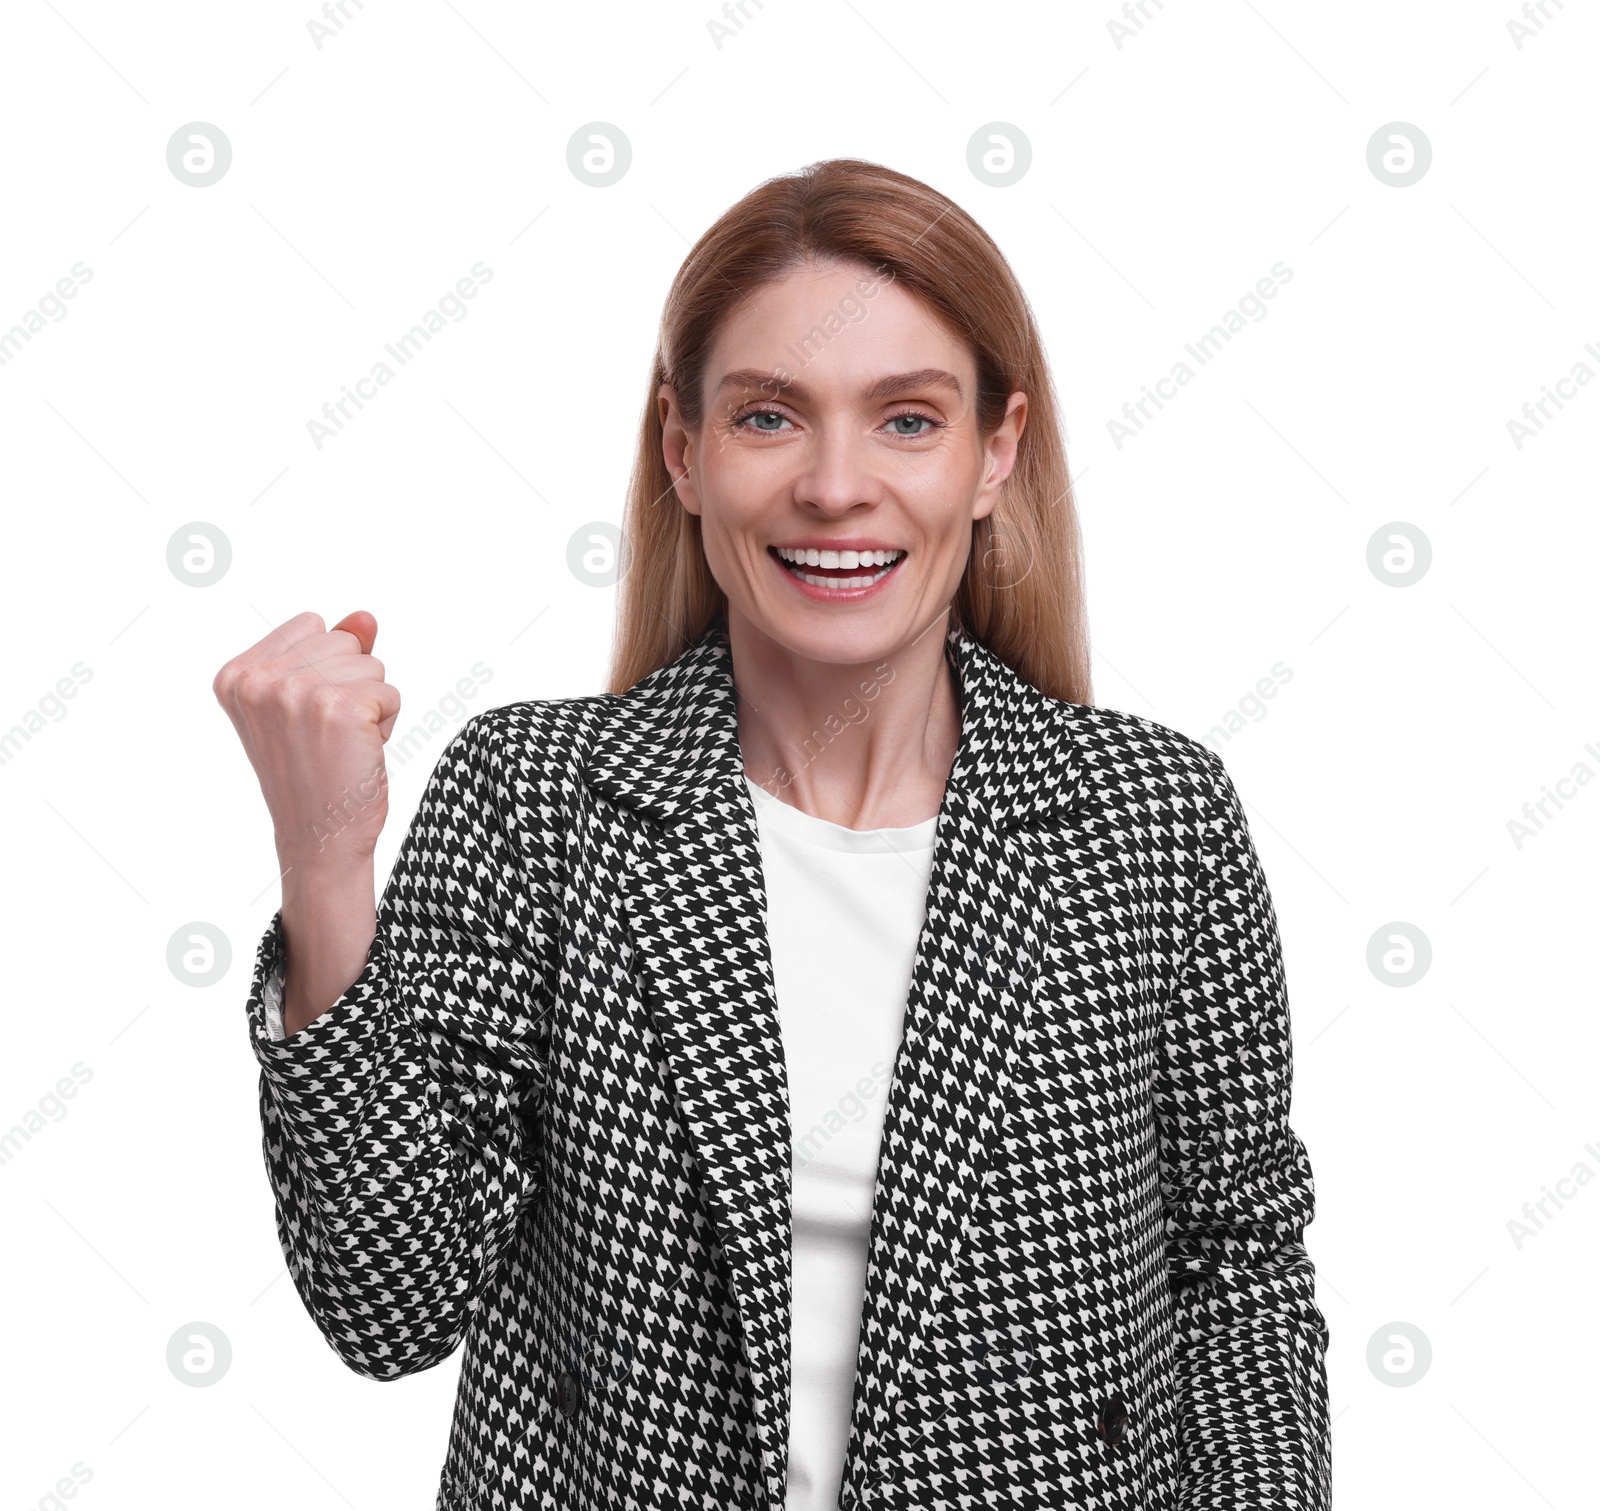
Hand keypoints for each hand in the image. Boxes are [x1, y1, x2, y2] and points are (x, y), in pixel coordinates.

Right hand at [213, 610, 401, 877]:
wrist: (320, 837)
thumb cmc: (314, 773)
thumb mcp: (307, 703)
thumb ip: (331, 651)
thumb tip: (365, 617)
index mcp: (236, 675)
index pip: (314, 626)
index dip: (327, 669)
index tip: (307, 716)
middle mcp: (258, 680)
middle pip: (345, 641)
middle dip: (352, 684)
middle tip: (328, 735)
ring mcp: (296, 692)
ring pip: (372, 664)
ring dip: (371, 704)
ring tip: (342, 744)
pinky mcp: (338, 708)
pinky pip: (390, 692)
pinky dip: (387, 722)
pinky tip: (359, 752)